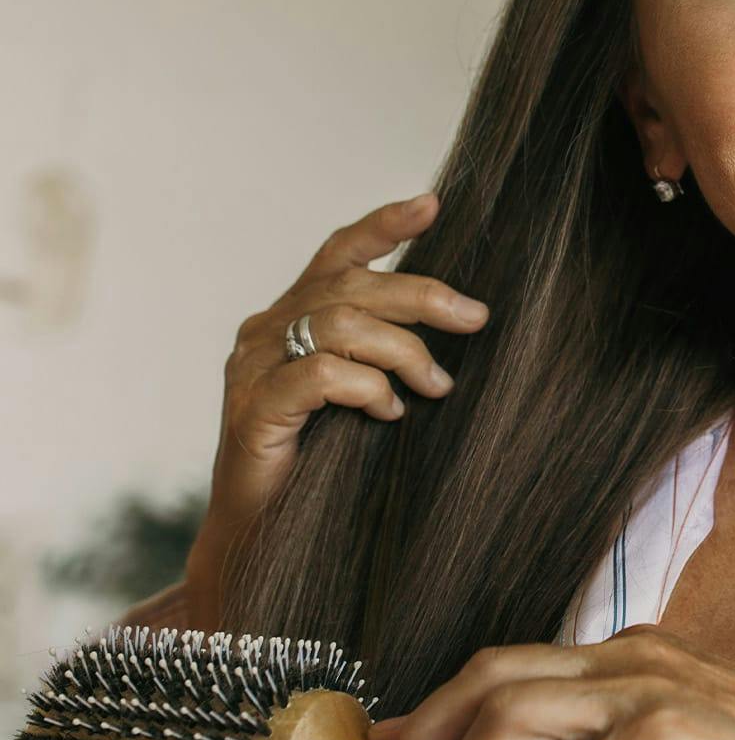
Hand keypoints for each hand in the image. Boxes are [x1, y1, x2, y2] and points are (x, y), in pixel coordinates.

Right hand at [188, 192, 489, 618]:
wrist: (263, 534)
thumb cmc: (322, 461)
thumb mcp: (361, 392)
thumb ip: (384, 350)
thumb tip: (460, 319)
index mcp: (293, 314)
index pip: (337, 253)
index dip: (383, 226)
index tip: (433, 205)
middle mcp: (266, 329)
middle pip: (351, 286)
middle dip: (423, 295)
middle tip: (475, 318)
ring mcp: (253, 367)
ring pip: (340, 324)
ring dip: (403, 351)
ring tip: (436, 387)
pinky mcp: (253, 410)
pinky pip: (320, 376)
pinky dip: (366, 387)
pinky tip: (390, 412)